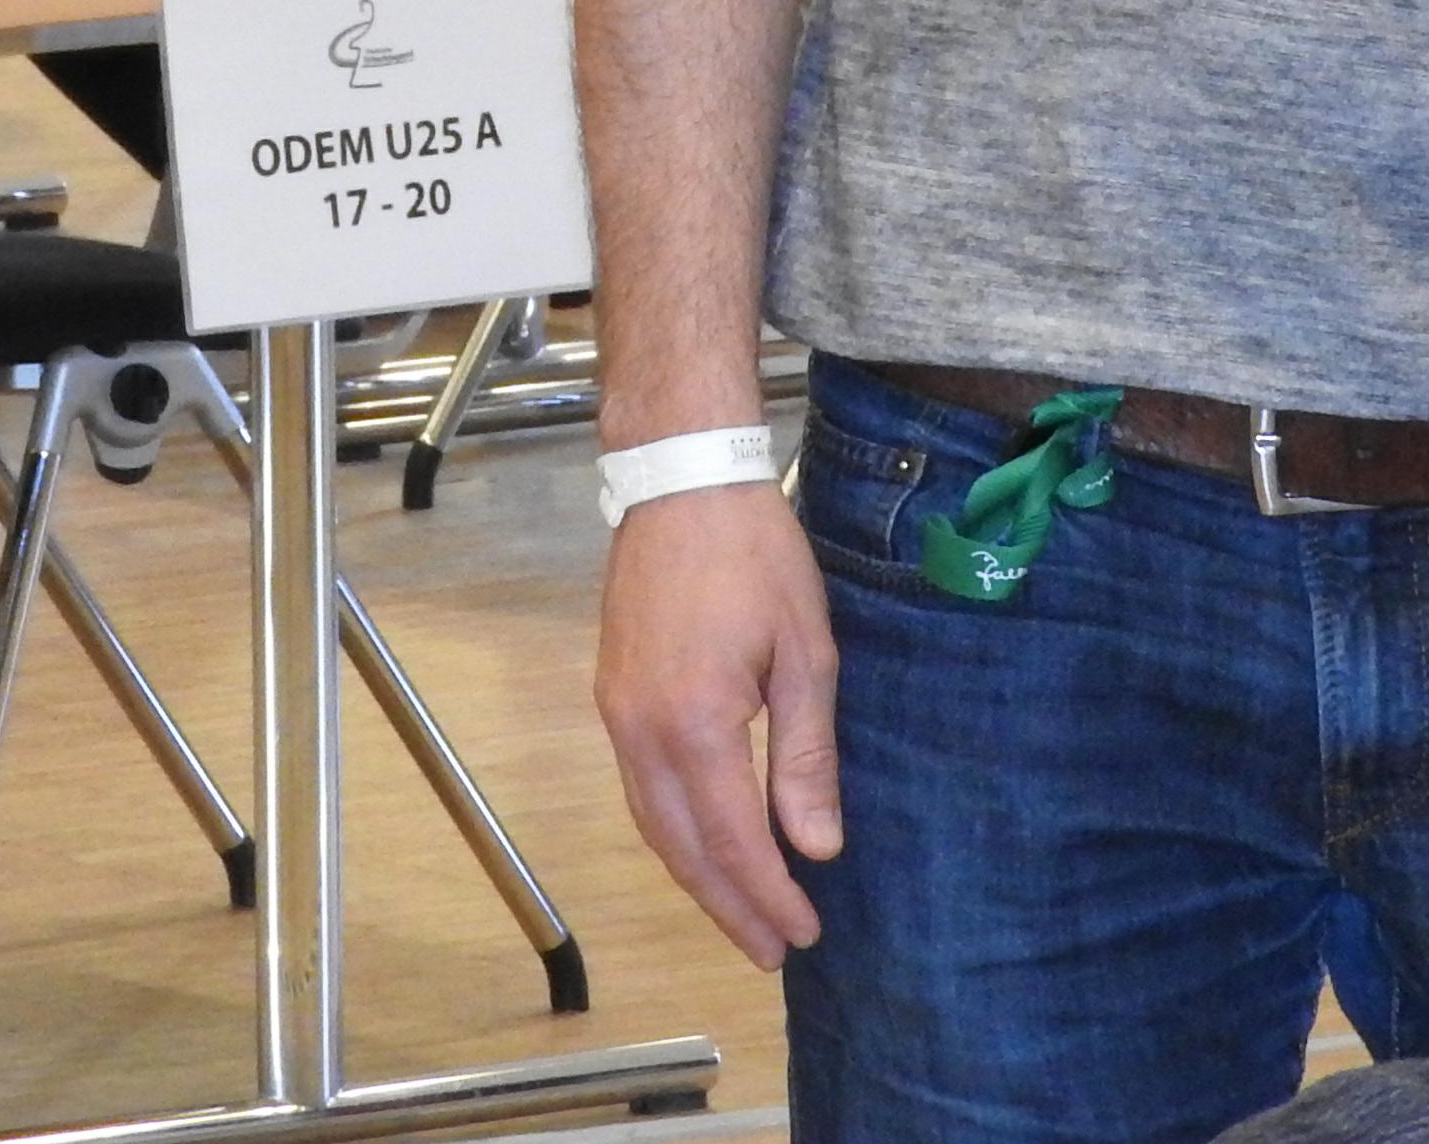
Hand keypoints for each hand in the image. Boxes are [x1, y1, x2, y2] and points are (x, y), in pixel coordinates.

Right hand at [593, 480, 840, 967]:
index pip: (734, 840)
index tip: (804, 933)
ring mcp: (617, 712)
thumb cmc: (754, 553)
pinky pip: (639, 788)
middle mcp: (641, 729)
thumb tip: (816, 847)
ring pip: (651, 824)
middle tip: (773, 950)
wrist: (680, 478)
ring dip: (696, 878)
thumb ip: (807, 756)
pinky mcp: (611, 694)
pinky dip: (672, 833)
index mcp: (695, 723)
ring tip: (742, 915)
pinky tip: (704, 845)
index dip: (769, 895)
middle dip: (728, 907)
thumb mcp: (805, 651)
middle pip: (681, 848)